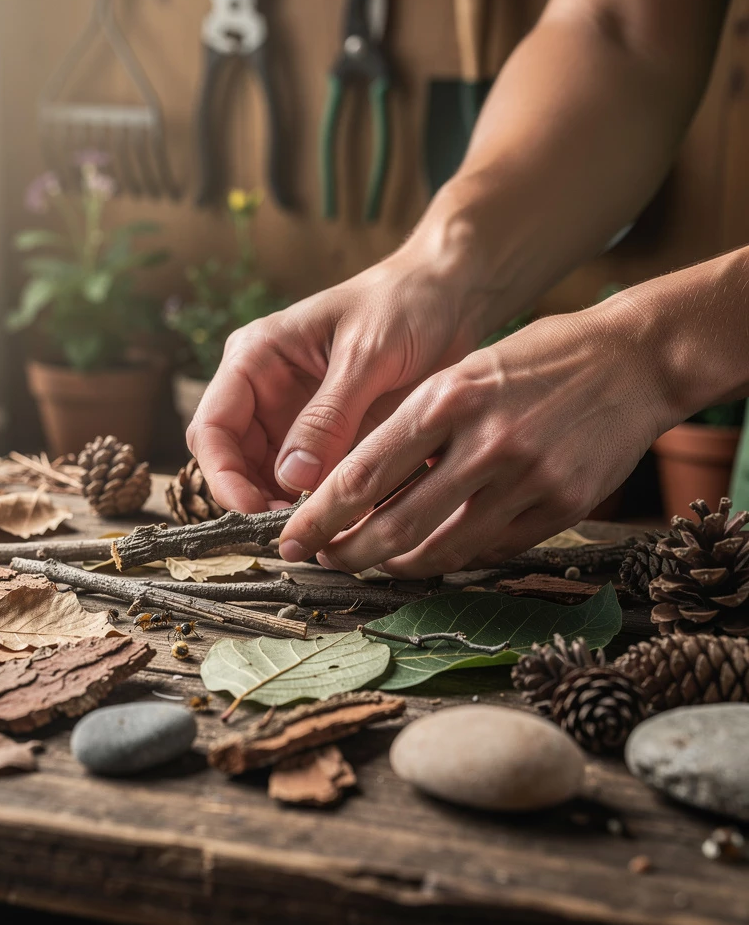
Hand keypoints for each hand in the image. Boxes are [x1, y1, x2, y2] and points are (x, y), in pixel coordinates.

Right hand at [186, 253, 473, 513]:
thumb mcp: (367, 356)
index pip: (213, 427)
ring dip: (285, 510)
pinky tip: (345, 518)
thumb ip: (329, 416)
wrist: (448, 295)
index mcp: (255, 357)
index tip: (255, 512)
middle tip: (294, 532)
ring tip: (322, 532)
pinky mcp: (327, 438)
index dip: (223, 476)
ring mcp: (293, 418)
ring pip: (267, 480)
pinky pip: (309, 482)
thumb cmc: (403, 305)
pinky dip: (319, 504)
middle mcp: (264, 391)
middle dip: (254, 501)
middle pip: (233, 462)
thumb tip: (292, 478)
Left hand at [276, 299, 674, 576]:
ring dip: (396, 565)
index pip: (362, 476)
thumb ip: (413, 425)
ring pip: (441, 551)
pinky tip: (431, 552)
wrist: (632, 360)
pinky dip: (451, 557)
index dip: (318, 518)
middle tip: (324, 561)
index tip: (292, 539)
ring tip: (373, 560)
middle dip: (347, 554)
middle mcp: (485, 442)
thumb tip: (357, 487)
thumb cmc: (534, 359)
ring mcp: (528, 480)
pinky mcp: (561, 507)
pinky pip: (490, 551)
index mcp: (448, 397)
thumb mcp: (462, 370)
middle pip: (394, 526)